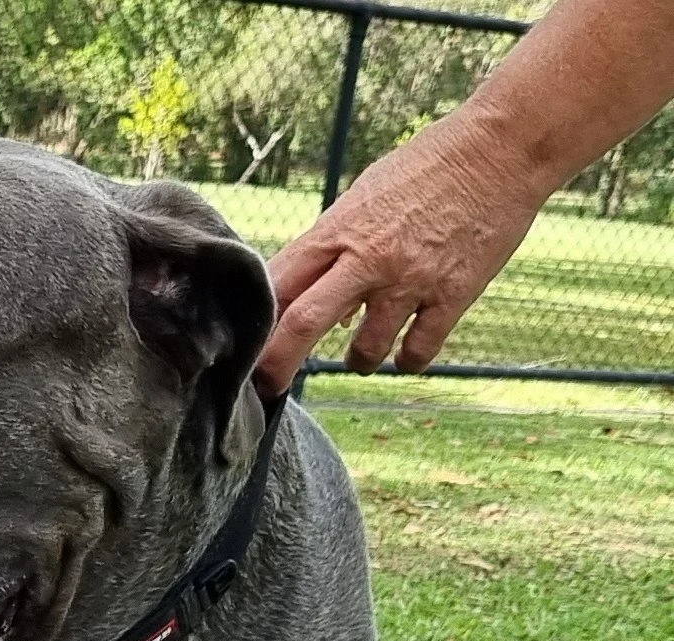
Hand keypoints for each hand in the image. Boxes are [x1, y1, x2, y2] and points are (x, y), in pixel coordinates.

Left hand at [254, 108, 551, 394]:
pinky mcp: (453, 296)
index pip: (277, 286)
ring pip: (364, 352)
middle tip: (267, 387)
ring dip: (358, 360)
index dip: (255, 321)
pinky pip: (417, 354)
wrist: (501, 147)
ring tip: (365, 350)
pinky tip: (407, 350)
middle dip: (276, 365)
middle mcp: (367, 260)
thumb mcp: (364, 197)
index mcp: (337, 231)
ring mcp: (410, 281)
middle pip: (301, 325)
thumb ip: (333, 246)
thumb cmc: (426, 167)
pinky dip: (407, 361)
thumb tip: (307, 298)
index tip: (245, 344)